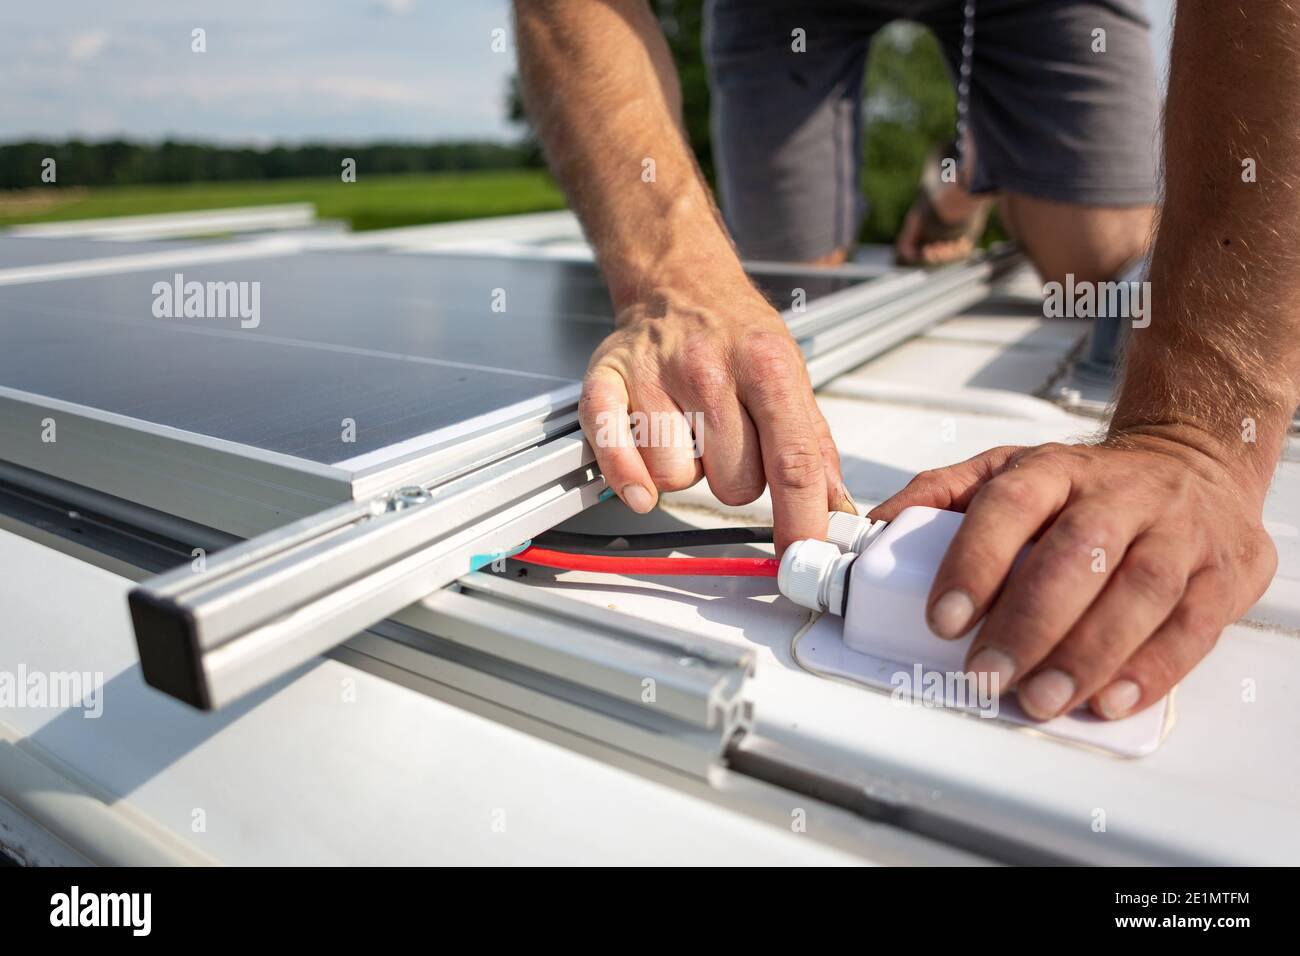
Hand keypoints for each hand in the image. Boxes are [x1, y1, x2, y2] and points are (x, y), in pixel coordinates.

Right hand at [580, 287, 849, 552]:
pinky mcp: (607, 382)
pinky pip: (614, 453)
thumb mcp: (791, 375)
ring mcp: (654, 374)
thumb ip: (813, 445)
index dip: (801, 519)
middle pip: (733, 482)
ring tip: (687, 432)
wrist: (679, 282)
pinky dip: (626, 476)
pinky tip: (640, 479)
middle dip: (735, 479)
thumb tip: (836, 509)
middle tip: (728, 442)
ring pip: (675, 478)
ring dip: (684, 472)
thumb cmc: (735, 333)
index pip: (792, 461)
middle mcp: (709, 368)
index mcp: (767, 366)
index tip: (803, 555)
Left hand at [870, 430, 1276, 719]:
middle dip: (1028, 622)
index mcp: (1057, 469)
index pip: (1010, 504)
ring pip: (1140, 590)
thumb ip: (943, 495)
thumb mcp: (1012, 471)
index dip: (975, 561)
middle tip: (987, 674)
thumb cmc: (1086, 485)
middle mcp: (1121, 494)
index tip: (944, 618)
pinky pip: (1194, 624)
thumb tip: (878, 526)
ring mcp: (1180, 531)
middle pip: (1077, 553)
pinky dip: (1152, 669)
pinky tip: (1109, 699)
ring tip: (1041, 698)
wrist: (1193, 462)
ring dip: (1087, 653)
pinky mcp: (1225, 571)